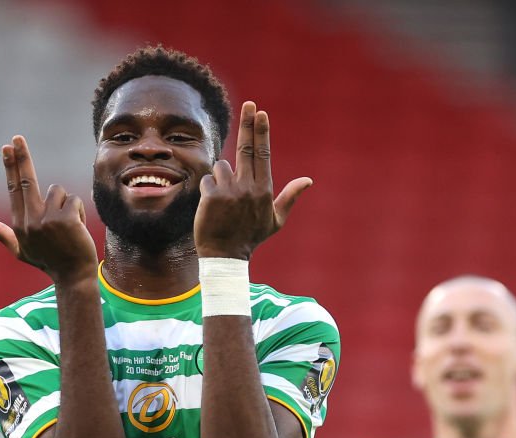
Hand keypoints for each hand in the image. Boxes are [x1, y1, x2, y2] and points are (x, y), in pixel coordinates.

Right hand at [0, 135, 98, 284]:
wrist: (73, 277)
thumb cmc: (49, 262)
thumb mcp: (21, 251)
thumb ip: (2, 234)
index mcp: (19, 225)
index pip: (13, 189)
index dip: (10, 167)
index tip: (6, 149)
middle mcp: (30, 221)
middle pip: (26, 181)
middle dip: (21, 157)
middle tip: (17, 137)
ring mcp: (47, 221)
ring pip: (59, 192)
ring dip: (67, 205)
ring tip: (68, 227)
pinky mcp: (64, 220)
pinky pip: (74, 201)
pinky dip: (78, 212)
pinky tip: (77, 230)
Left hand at [193, 101, 311, 259]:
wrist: (226, 256)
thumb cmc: (251, 237)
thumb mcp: (275, 220)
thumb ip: (290, 197)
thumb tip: (308, 180)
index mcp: (264, 190)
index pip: (263, 154)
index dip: (261, 132)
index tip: (260, 113)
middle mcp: (248, 187)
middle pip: (247, 147)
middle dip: (248, 123)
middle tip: (250, 104)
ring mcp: (229, 191)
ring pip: (221, 167)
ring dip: (221, 179)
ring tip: (223, 202)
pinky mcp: (211, 196)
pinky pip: (207, 180)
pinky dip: (208, 191)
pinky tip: (212, 207)